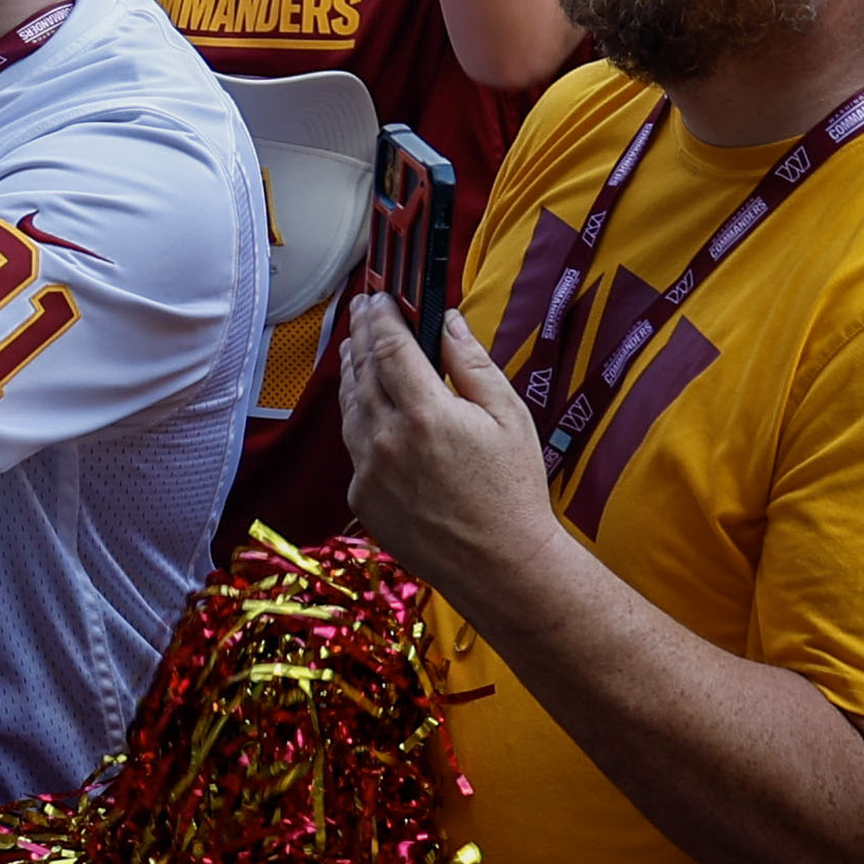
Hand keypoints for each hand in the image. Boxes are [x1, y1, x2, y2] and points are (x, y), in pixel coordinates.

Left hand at [335, 296, 553, 602]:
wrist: (501, 567)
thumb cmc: (513, 490)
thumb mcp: (507, 416)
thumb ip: (472, 363)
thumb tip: (448, 322)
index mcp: (425, 414)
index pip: (390, 346)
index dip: (382, 316)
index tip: (381, 296)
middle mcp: (387, 440)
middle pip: (363, 371)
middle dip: (362, 334)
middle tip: (363, 310)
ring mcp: (369, 473)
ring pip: (350, 409)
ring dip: (351, 373)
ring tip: (355, 348)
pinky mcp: (364, 500)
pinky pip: (354, 448)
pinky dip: (357, 421)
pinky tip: (366, 409)